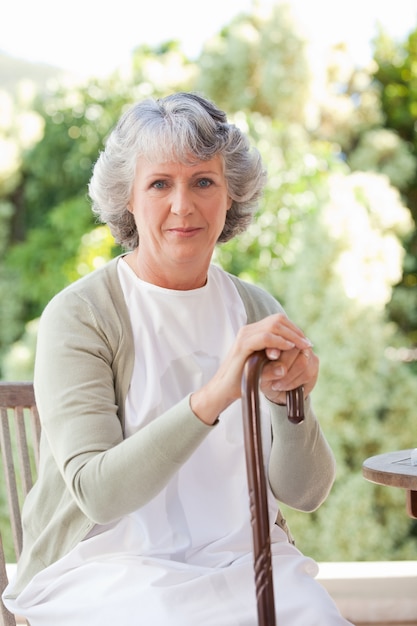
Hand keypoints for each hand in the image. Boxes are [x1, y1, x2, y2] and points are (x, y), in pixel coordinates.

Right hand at [191, 313, 314, 423]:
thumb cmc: (242, 380)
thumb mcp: (263, 367)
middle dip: (295, 331)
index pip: (278, 321)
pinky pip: (265, 337)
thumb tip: (295, 348)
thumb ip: (276, 357)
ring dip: (291, 335)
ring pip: (273, 325)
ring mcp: (244, 336)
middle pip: (277, 320)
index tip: (306, 343)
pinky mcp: (242, 346)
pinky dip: (279, 341)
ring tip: (302, 346)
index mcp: (253, 333)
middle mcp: (248, 330)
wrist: (223, 390)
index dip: (294, 330)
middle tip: (307, 344)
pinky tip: (289, 348)